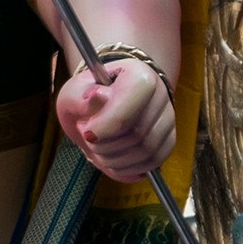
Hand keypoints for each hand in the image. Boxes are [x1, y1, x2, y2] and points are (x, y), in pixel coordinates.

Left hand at [56, 51, 177, 182]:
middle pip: (137, 134)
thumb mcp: (74, 92)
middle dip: (106, 145)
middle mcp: (160, 94)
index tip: (87, 131)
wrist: (104, 104)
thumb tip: (95, 96)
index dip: (106, 126)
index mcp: (139, 75)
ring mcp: (168, 118)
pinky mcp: (168, 141)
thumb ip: (78, 96)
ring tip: (99, 147)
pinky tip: (113, 158)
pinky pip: (152, 163)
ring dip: (115, 159)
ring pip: (146, 152)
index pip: (130, 107)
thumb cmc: (89, 97)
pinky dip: (128, 168)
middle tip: (89, 137)